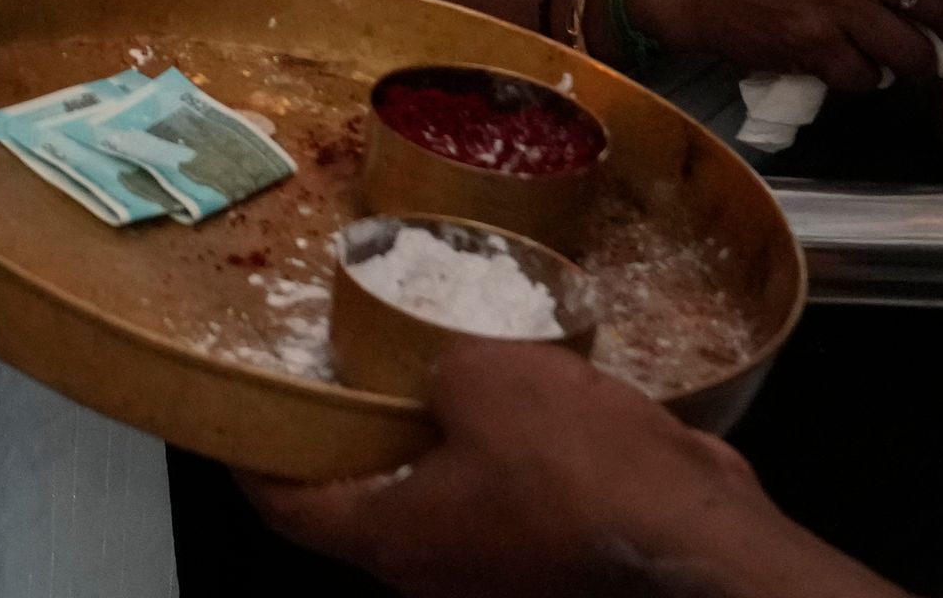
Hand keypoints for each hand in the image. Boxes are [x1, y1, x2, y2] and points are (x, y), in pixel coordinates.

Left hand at [244, 335, 839, 597]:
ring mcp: (501, 578)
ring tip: (457, 375)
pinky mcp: (558, 568)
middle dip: (364, 442)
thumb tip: (445, 372)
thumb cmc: (583, 473)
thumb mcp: (485, 377)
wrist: (699, 541)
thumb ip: (441, 366)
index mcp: (395, 541)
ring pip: (448, 507)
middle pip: (370, 508)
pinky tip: (535, 408)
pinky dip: (509, 462)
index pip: (291, 509)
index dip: (257, 463)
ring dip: (446, 448)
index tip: (242, 430)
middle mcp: (437, 576)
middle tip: (359, 379)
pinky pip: (513, 508)